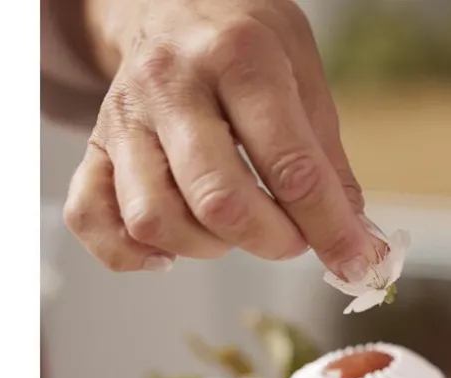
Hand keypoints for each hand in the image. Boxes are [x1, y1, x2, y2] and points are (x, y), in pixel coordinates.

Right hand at [63, 0, 381, 277]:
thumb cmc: (246, 43)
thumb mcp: (305, 77)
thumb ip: (329, 163)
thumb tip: (359, 244)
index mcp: (239, 58)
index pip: (290, 167)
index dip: (330, 229)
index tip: (357, 262)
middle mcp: (172, 84)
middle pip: (219, 201)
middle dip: (271, 241)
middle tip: (291, 238)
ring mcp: (124, 118)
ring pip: (154, 219)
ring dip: (207, 247)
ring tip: (233, 229)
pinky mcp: (94, 147)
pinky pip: (91, 218)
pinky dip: (129, 253)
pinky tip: (169, 251)